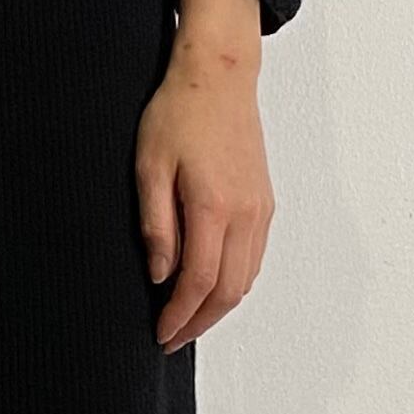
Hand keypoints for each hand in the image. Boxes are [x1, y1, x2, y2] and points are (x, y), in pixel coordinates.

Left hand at [135, 0, 274, 353]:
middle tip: (169, 337)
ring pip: (246, 279)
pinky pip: (254, 258)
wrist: (219, 76)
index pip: (198, 281)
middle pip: (228, 291)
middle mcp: (246, 214)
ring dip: (217, 307)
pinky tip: (211, 287)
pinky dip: (234, 283)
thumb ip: (156, 224)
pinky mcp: (265, 203)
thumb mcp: (149, 166)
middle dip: (198, 322)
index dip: (179, 315)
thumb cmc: (177, 113)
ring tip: (187, 320)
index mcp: (214, 206)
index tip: (159, 333)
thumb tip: (161, 274)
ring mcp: (261, 209)